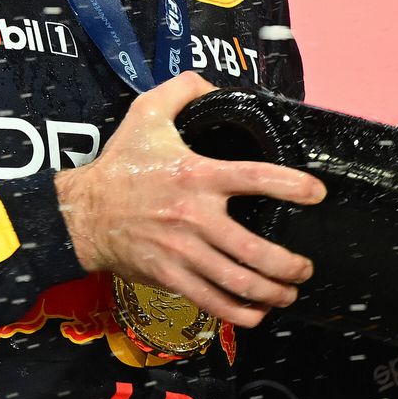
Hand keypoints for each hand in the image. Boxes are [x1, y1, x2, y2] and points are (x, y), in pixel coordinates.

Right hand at [53, 70, 324, 329]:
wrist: (82, 212)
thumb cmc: (119, 165)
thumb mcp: (146, 113)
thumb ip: (183, 90)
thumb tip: (214, 84)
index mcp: (196, 175)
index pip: (255, 177)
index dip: (291, 186)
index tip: (315, 193)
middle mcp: (194, 216)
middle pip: (254, 249)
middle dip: (288, 264)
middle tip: (304, 267)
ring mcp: (182, 251)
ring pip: (237, 281)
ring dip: (272, 292)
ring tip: (289, 291)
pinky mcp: (169, 276)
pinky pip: (210, 301)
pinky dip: (239, 313)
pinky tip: (257, 313)